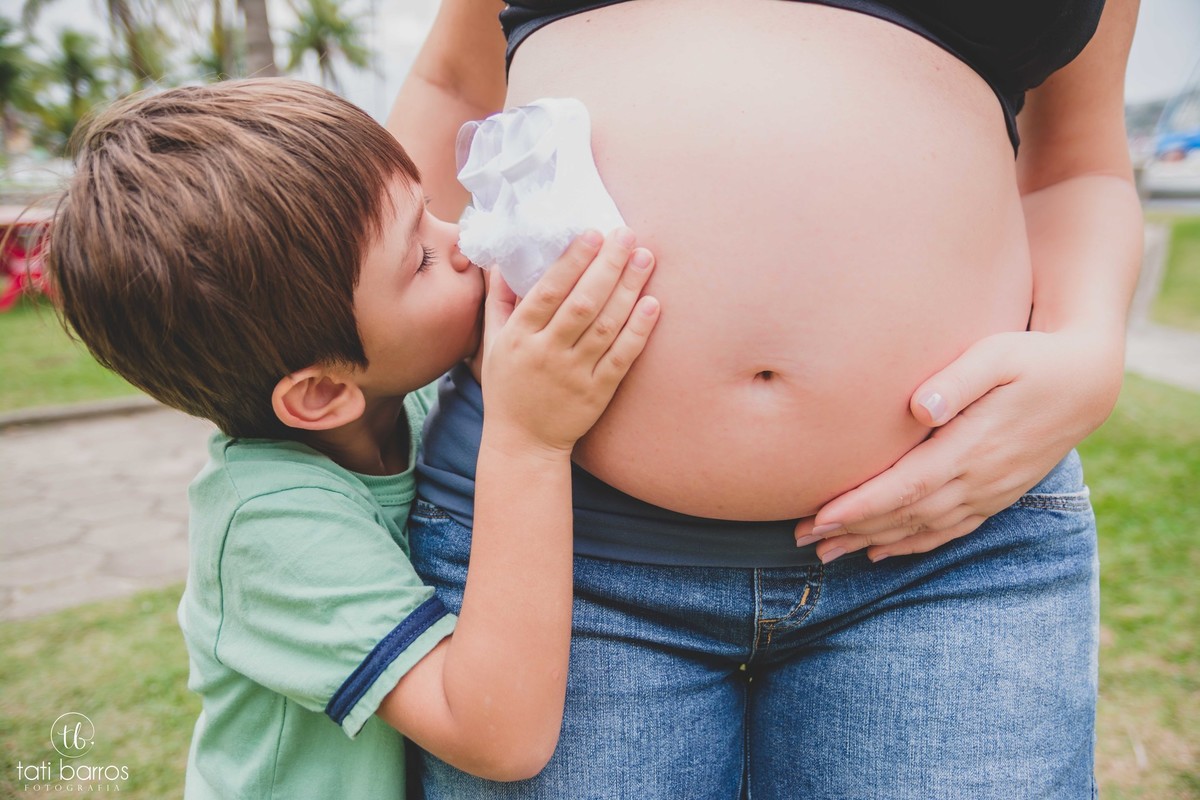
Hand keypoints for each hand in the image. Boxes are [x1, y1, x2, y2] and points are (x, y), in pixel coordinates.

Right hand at [481, 228, 659, 454]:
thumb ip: (499, 301)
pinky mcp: (597, 393)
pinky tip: (652, 304)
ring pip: (606, 326)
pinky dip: (638, 331)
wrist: (524, 443)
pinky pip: (622, 357)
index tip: (593, 233)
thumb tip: (501, 260)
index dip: (572, 261)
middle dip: (607, 266)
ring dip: (628, 290)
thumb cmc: (508, 387)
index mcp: (519, 337)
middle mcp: (546, 353)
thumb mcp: (492, 343)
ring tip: (645, 259)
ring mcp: (574, 374)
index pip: (548, 291)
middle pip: (582, 303)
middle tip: (627, 235)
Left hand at [796, 328, 1123, 562]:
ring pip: (922, 529)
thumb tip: (918, 407)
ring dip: (873, 542)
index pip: (905, 487)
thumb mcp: (998, 354)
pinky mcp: (996, 494)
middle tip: (802, 540)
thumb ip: (957, 380)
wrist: (1087, 381)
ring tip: (826, 553)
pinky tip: (881, 552)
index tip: (819, 517)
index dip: (860, 506)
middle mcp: (979, 479)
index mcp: (971, 448)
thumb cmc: (1033, 357)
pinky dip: (912, 545)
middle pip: (904, 515)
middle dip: (851, 530)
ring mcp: (989, 492)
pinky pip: (948, 531)